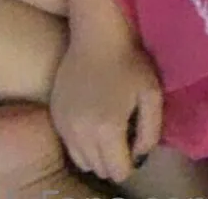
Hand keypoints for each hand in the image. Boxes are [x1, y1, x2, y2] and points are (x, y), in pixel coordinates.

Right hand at [50, 35, 163, 183]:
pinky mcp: (55, 115)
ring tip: (107, 127)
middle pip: (99, 168)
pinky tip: (93, 117)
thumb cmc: (129, 62)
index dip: (131, 161)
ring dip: (96, 152)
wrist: (97, 35)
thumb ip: (151, 131)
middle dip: (114, 158)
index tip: (135, 140)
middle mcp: (80, 133)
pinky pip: (69, 143)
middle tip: (124, 132)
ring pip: (82, 160)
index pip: (118, 171)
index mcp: (107, 130)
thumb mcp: (152, 94)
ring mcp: (64, 125)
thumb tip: (140, 155)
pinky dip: (81, 139)